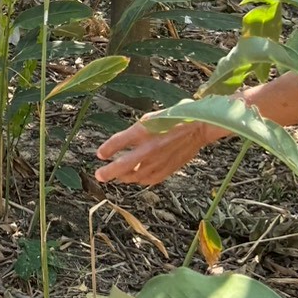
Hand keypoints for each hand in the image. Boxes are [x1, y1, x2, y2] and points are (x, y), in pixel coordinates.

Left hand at [95, 118, 209, 185]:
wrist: (198, 127)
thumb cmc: (174, 118)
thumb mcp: (150, 118)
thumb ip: (136, 132)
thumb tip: (122, 143)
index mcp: (143, 131)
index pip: (118, 142)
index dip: (106, 149)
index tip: (100, 154)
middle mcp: (149, 148)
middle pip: (123, 166)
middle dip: (108, 172)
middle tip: (99, 175)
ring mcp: (158, 161)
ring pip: (135, 176)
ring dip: (123, 177)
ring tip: (117, 176)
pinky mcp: (167, 169)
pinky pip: (149, 179)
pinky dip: (140, 180)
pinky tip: (136, 178)